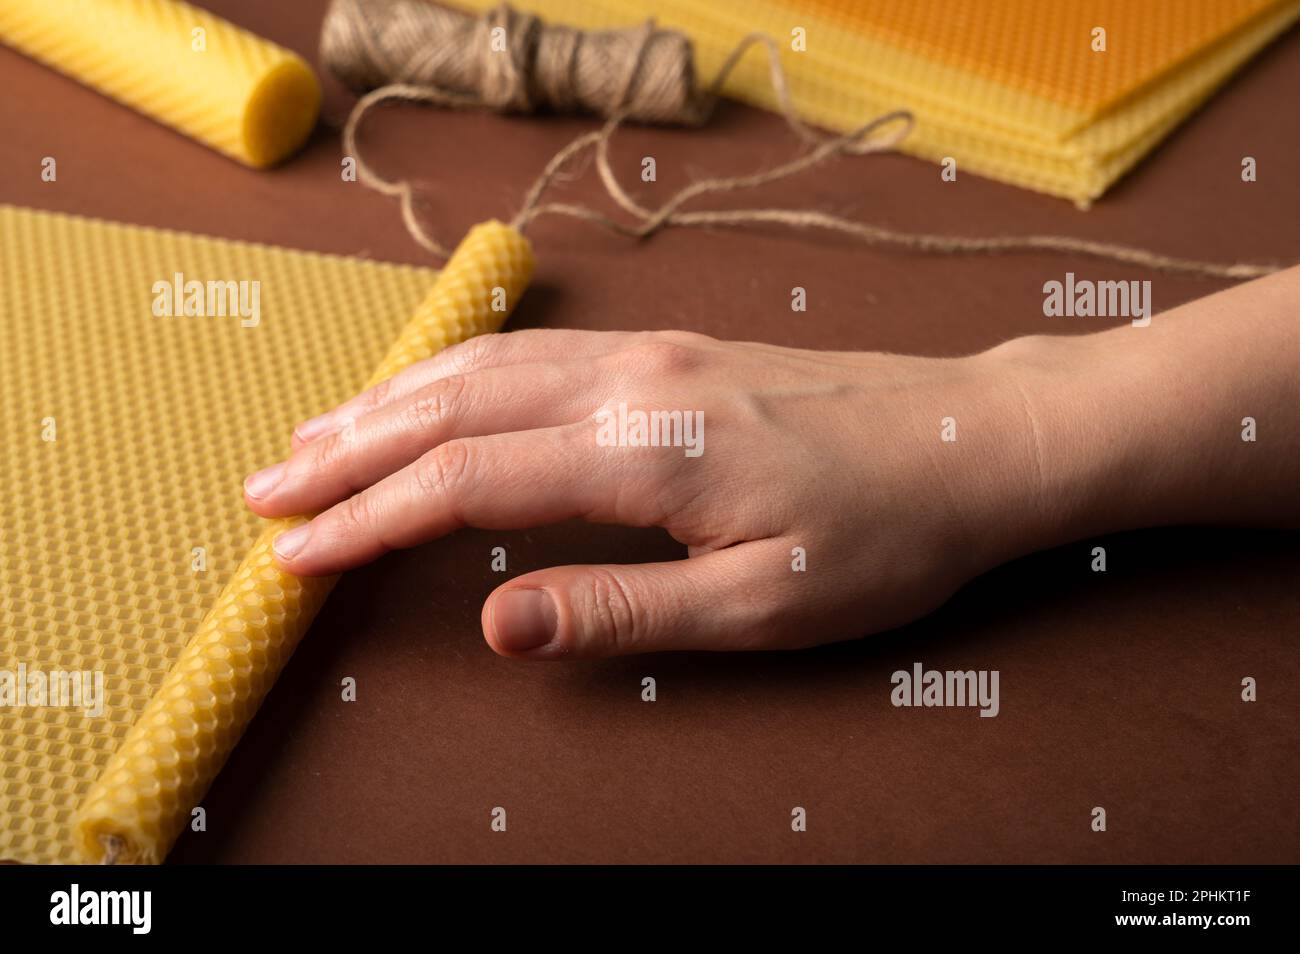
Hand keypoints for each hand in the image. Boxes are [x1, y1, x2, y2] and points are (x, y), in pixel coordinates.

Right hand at [243, 329, 1046, 657]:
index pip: (467, 482)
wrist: (975, 440)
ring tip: (315, 438)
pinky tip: (430, 389)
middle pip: (452, 408)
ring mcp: (650, 353)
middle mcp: (632, 382)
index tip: (295, 554)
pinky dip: (456, 374)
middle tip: (266, 490)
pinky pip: (533, 351)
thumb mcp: (763, 605)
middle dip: (349, 452)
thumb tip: (497, 625)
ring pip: (483, 368)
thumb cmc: (884, 535)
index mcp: (647, 451)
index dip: (369, 521)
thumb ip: (622, 610)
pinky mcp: (670, 350)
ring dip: (389, 403)